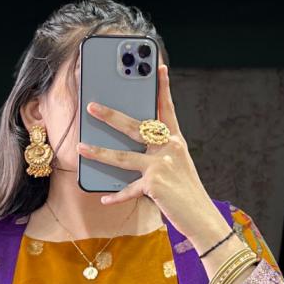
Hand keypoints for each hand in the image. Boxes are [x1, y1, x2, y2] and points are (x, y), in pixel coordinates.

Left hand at [76, 62, 222, 243]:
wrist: (201, 216)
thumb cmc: (186, 191)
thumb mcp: (177, 166)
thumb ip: (158, 153)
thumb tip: (128, 147)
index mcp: (176, 141)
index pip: (168, 109)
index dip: (163, 87)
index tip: (158, 66)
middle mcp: (170, 148)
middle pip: (136, 127)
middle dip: (111, 116)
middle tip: (92, 106)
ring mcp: (162, 165)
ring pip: (123, 157)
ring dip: (99, 152)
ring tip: (81, 147)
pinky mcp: (155, 184)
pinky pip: (128, 190)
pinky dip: (116, 196)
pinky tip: (103, 198)